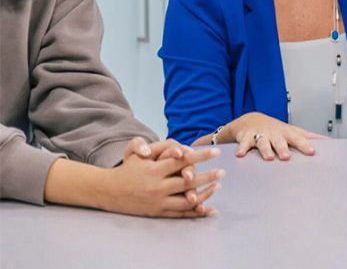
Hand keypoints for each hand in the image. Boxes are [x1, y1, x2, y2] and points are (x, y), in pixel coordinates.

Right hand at [101, 146, 223, 217]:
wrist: (108, 191)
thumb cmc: (127, 168)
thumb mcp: (137, 153)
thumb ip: (159, 147)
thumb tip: (179, 148)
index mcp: (154, 170)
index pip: (182, 161)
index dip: (200, 156)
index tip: (216, 152)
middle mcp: (157, 187)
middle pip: (188, 182)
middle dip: (208, 176)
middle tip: (223, 172)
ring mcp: (158, 202)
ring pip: (187, 200)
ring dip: (205, 194)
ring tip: (217, 186)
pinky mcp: (157, 212)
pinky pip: (180, 214)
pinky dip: (196, 212)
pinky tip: (209, 209)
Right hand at [224, 112, 324, 160]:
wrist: (251, 120)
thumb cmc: (277, 130)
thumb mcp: (293, 131)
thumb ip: (310, 137)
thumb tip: (330, 142)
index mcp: (287, 134)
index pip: (298, 139)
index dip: (305, 145)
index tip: (312, 152)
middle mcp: (275, 134)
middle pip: (280, 141)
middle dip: (283, 148)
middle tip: (287, 157)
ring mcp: (261, 134)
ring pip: (263, 142)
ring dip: (266, 150)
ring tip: (268, 158)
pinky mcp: (247, 137)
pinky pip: (244, 143)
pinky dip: (242, 148)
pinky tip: (240, 155)